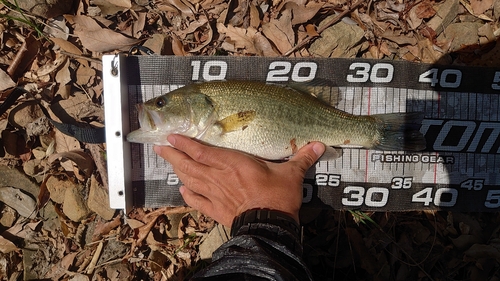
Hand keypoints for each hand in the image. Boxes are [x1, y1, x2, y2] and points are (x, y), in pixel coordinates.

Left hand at [153, 135, 324, 225]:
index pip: (204, 151)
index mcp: (234, 164)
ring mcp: (215, 195)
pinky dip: (189, 194)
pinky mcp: (217, 210)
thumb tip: (319, 144)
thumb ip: (301, 158)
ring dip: (177, 170)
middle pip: (190, 164)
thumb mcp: (291, 175)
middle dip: (173, 155)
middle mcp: (220, 178)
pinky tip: (182, 190)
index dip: (186, 143)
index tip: (172, 136)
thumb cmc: (277, 198)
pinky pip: (198, 201)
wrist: (269, 227)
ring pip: (190, 180)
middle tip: (159, 146)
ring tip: (166, 162)